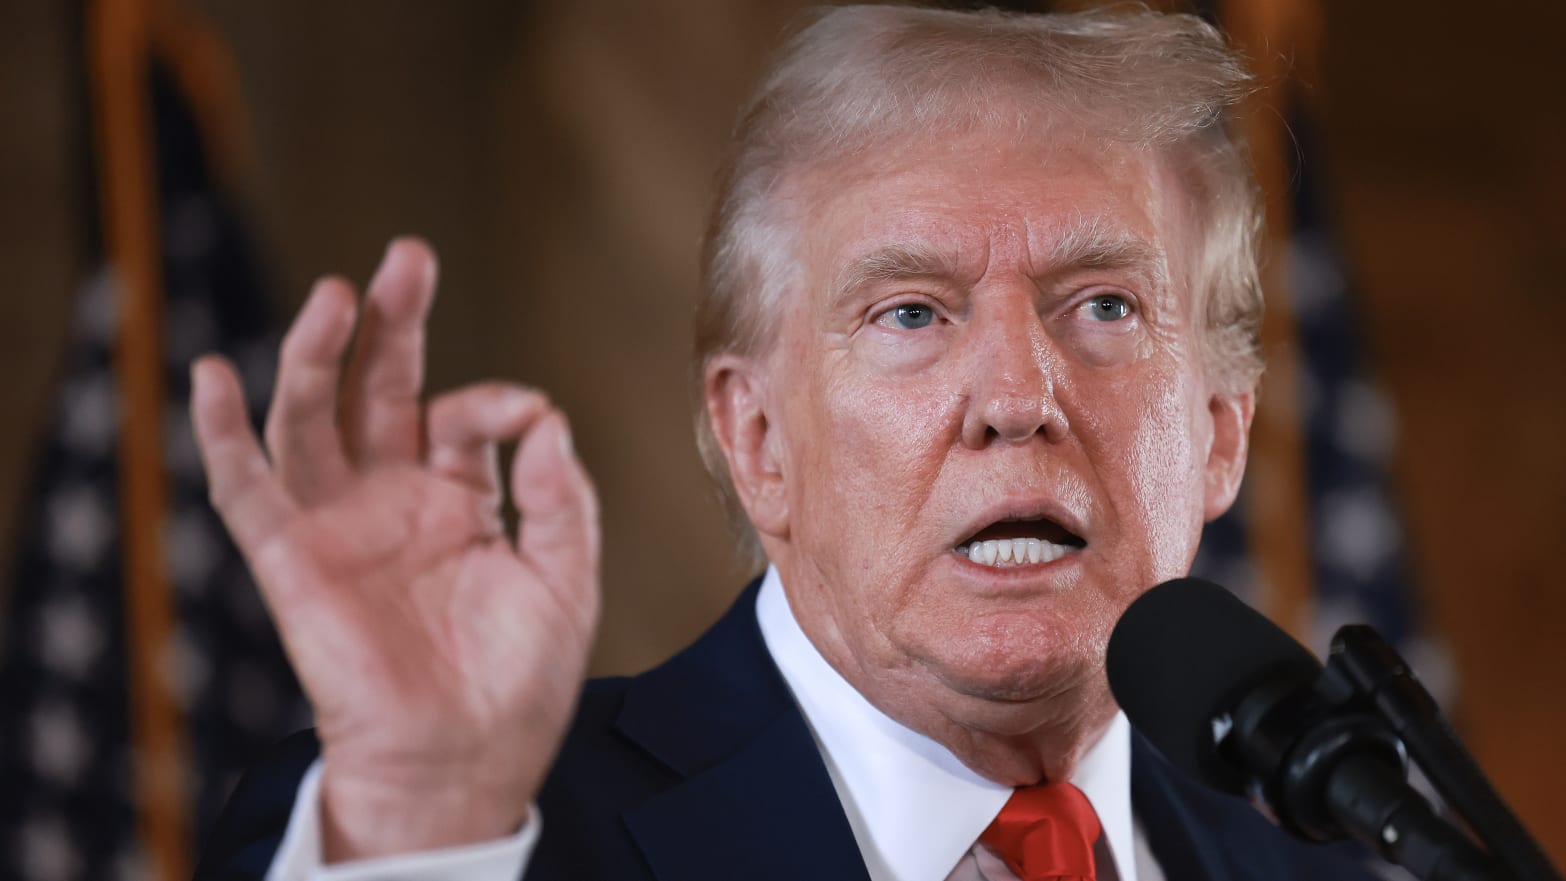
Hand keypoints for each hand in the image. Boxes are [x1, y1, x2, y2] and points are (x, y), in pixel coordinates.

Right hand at [190, 238, 599, 859]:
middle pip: (377, 389)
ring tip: (335, 296)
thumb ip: (564, 496)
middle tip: (406, 257)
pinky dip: (220, 433)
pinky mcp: (291, 559)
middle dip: (389, 322)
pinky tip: (211, 373)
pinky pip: (244, 490)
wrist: (466, 761)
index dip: (492, 401)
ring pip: (310, 418)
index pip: (462, 417)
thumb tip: (547, 417)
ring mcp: (338, 524)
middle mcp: (392, 498)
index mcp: (458, 498)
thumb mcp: (565, 577)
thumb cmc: (519, 680)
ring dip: (315, 355)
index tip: (524, 414)